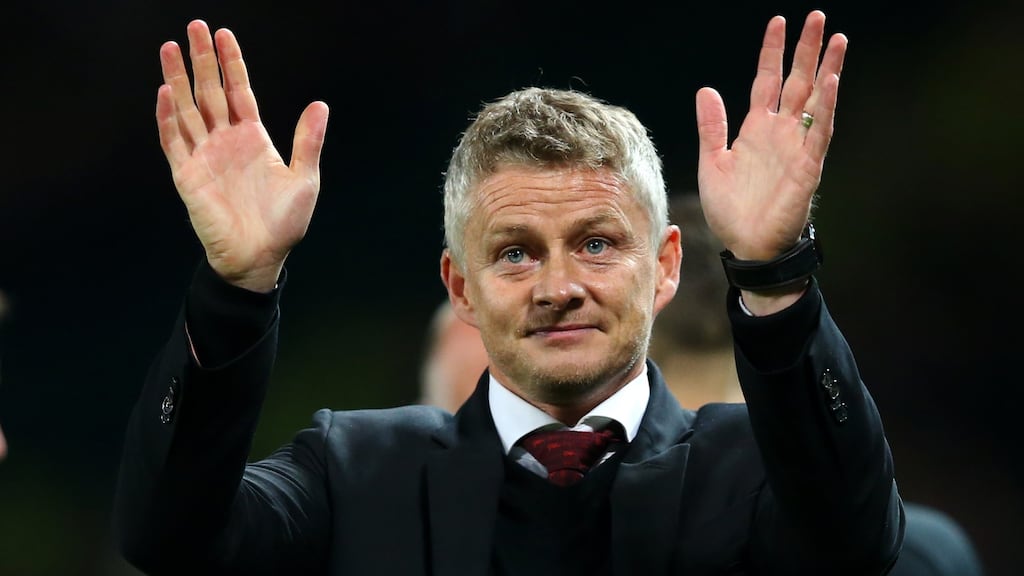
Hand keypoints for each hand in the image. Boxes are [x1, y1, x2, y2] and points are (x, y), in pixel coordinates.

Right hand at [157, 20, 328, 291]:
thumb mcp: (304, 179)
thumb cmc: (283, 224)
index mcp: (253, 138)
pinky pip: (175, 141)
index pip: (238, 91)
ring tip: (169, 48)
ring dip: (177, 79)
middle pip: (210, 91)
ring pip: (187, 109)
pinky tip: (165, 93)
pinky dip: (168, 118)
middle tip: (194, 26)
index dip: (232, 63)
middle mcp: (225, 142)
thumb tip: (320, 104)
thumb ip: (308, 141)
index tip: (224, 34)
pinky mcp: (187, 176)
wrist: (259, 258)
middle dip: (202, 59)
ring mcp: (204, 156)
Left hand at [695, 11, 846, 261]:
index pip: (768, 80)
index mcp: (757, 129)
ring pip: (816, 100)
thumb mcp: (712, 162)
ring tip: (837, 40)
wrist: (746, 245)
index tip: (778, 22)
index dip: (772, 52)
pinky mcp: (807, 166)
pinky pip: (819, 132)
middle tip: (818, 18)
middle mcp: (780, 132)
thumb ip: (712, 127)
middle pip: (797, 81)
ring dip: (827, 70)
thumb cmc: (731, 210)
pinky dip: (826, 107)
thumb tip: (707, 90)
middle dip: (807, 50)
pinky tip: (831, 82)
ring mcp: (797, 147)